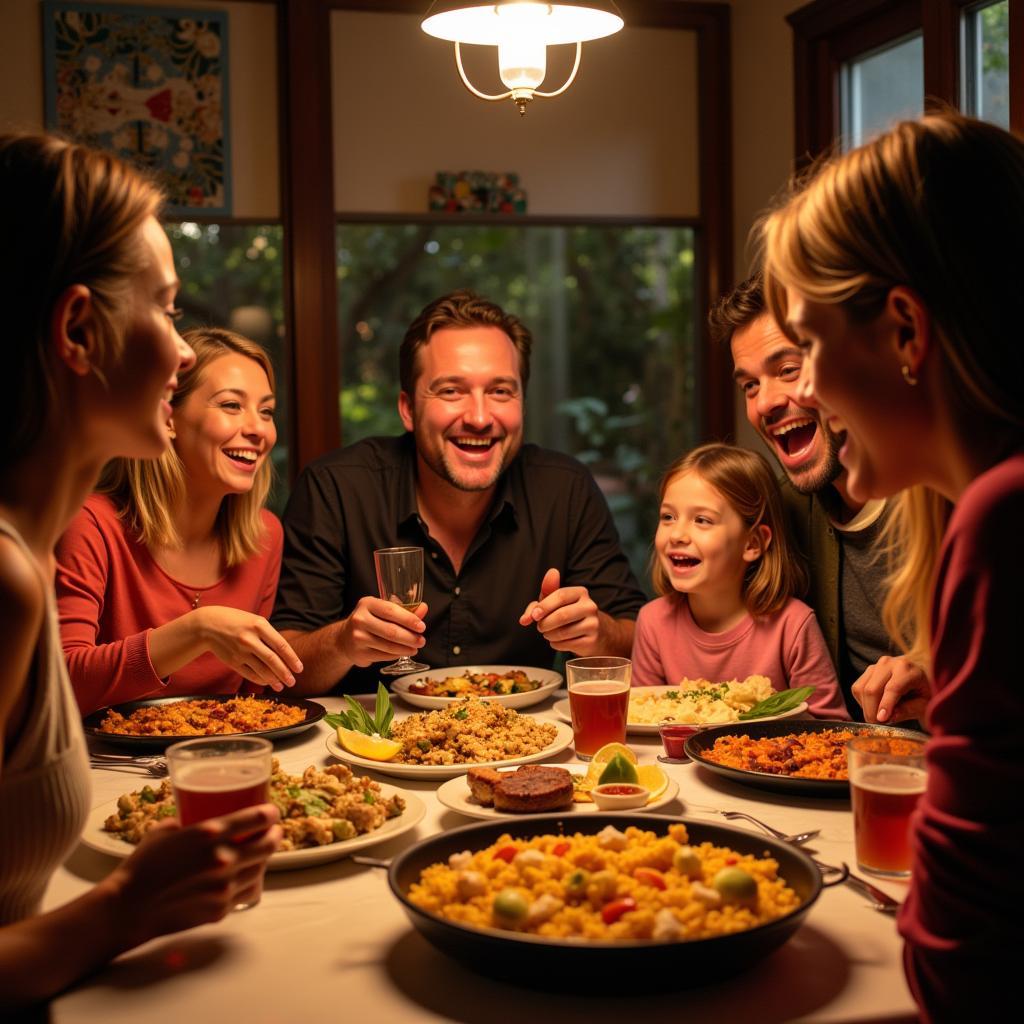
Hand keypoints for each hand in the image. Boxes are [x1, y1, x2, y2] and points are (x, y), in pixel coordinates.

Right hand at [106, 803, 281, 948]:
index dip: (271, 814)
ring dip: (264, 859)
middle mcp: (223, 859)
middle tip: (273, 832)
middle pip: (268, 844)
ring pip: (261, 869)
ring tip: (260, 852)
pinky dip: (249, 882)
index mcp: (209, 834)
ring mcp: (224, 887)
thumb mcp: (164, 831)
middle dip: (275, 835)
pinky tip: (245, 876)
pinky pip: (247, 892)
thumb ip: (187, 822)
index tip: (272, 812)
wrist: (127, 909)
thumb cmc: (142, 867)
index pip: (257, 818)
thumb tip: (196, 816)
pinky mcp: (221, 909)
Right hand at [194, 607, 302, 689]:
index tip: (300, 669)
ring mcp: (240, 651)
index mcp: (259, 625)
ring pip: (261, 670)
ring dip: (274, 680)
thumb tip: (286, 654)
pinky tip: (267, 683)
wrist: (208, 624)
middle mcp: (250, 639)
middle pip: (272, 660)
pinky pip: (250, 674)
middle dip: (285, 673)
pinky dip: (260, 680)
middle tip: (293, 682)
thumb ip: (269, 635)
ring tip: (282, 686)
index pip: (281, 645)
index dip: (292, 659)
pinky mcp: (232, 661)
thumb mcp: (255, 621)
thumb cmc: (238, 621)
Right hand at [337, 595, 427, 667]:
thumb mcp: (382, 610)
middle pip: (391, 631)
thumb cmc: (369, 621)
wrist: (344, 638)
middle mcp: (360, 619)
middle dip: (410, 637)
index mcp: (367, 604)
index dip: (409, 619)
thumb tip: (423, 608)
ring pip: (389, 646)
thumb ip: (404, 610)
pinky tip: (404, 652)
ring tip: (415, 648)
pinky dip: (397, 655)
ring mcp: (358, 637)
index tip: (421, 626)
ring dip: (406, 648)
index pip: (391, 611)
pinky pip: (384, 656)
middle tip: (422, 640)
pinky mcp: (360, 653)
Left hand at [518, 568, 602, 654]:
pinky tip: (558, 641)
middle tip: (540, 627)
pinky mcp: (592, 641)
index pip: (560, 596)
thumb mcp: (554, 603)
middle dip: (545, 623)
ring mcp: (593, 624)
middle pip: (562, 615)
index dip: (544, 606)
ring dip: (549, 635)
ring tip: (549, 633)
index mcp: (580, 592)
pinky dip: (556, 644)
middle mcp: (590, 606)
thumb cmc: (568, 614)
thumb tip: (524, 619)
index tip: (534, 615)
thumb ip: (537, 605)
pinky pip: (567, 645)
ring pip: (563, 632)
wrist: (593, 632)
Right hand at [852, 655, 930, 723]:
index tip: (881, 720)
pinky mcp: (868, 671)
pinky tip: (875, 706)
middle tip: (877, 725)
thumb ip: (910, 710)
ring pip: (862, 689)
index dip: (886, 705)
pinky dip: (862, 702)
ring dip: (866, 707)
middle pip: (872, 689)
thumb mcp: (924, 704)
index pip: (893, 688)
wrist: (921, 677)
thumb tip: (889, 717)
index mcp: (908, 669)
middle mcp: (890, 663)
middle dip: (872, 710)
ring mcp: (876, 665)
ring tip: (879, 717)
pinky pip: (857, 688)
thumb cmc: (925, 693)